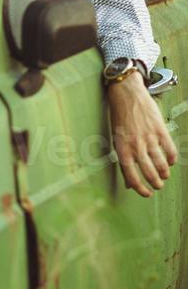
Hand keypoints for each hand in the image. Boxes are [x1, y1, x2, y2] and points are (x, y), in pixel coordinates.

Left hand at [107, 70, 177, 196]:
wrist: (127, 95)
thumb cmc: (119, 119)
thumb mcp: (116, 140)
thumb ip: (123, 161)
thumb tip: (129, 183)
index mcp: (122, 150)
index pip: (132, 176)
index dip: (140, 188)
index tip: (146, 193)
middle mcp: (136, 146)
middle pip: (149, 172)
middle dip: (155, 183)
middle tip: (158, 186)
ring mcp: (149, 138)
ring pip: (161, 163)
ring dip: (164, 173)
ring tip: (164, 177)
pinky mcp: (160, 130)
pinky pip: (169, 149)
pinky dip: (171, 158)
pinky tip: (170, 162)